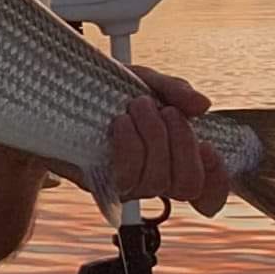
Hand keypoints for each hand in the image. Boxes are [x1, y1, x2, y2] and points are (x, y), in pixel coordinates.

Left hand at [111, 67, 228, 215]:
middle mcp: (153, 176)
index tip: (208, 147)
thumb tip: (202, 106)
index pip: (206, 193)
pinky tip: (121, 122)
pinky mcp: (100, 183)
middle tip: (165, 111)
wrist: (57, 93)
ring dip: (154, 138)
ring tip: (138, 107)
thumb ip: (175, 90)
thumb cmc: (105, 90)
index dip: (217, 180)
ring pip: (157, 182)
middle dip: (183, 142)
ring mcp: (127, 183)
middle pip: (187, 185)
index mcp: (172, 157)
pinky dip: (130, 145)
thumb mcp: (145, 80)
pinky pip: (127, 177)